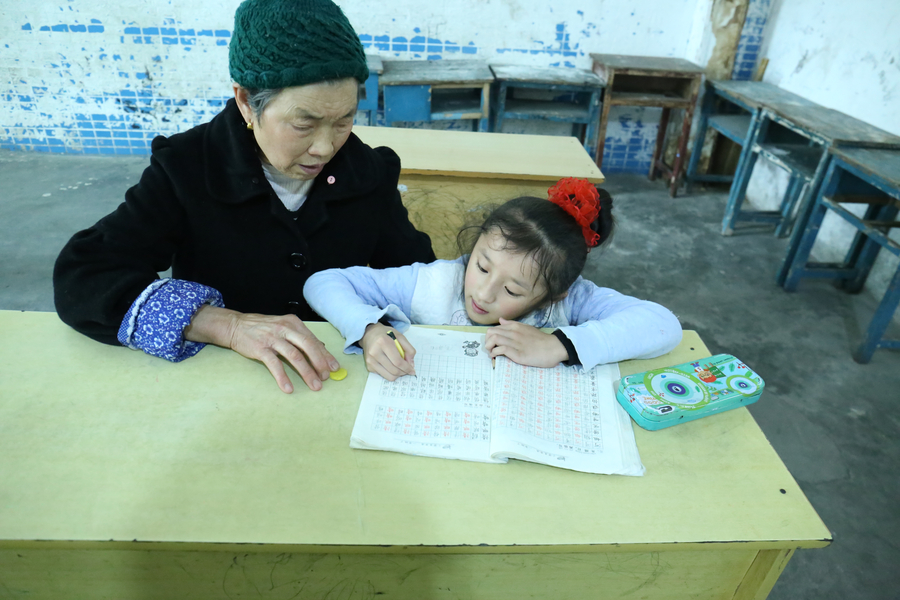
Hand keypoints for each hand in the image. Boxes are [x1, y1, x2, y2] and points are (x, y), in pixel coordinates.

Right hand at [184, 305, 339, 392]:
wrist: (235, 326)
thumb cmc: (262, 328)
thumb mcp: (284, 326)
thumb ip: (301, 337)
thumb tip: (321, 348)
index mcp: (294, 323)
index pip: (313, 340)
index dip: (325, 355)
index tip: (334, 368)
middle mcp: (285, 329)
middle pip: (308, 347)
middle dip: (320, 364)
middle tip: (326, 378)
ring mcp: (273, 338)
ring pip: (295, 356)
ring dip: (307, 373)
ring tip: (314, 386)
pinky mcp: (261, 349)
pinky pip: (275, 365)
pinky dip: (283, 378)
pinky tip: (289, 388)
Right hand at [359, 323, 415, 380]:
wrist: (369, 334)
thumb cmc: (386, 335)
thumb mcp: (400, 336)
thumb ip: (409, 349)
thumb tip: (411, 364)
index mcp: (383, 342)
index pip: (397, 361)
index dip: (407, 368)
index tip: (412, 371)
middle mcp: (374, 352)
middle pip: (394, 370)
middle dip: (403, 372)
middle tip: (408, 370)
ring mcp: (370, 361)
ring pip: (389, 376)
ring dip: (398, 375)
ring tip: (401, 369)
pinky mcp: (369, 366)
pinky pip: (383, 375)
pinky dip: (390, 374)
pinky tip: (392, 367)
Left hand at [485, 318, 568, 367]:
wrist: (554, 347)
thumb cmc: (541, 340)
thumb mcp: (526, 328)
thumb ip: (512, 324)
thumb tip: (501, 320)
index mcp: (515, 327)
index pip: (494, 328)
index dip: (489, 336)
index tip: (492, 343)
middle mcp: (513, 333)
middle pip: (491, 333)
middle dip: (487, 341)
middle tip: (490, 348)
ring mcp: (515, 342)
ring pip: (494, 339)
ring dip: (489, 347)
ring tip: (492, 353)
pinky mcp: (517, 353)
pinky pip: (501, 349)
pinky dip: (495, 353)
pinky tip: (496, 356)